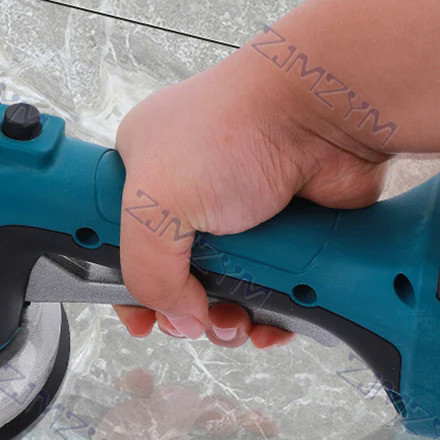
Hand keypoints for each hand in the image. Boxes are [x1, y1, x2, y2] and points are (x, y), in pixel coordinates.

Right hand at [114, 37, 390, 347]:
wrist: (320, 113)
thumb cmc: (234, 129)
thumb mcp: (155, 200)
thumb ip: (146, 268)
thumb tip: (178, 318)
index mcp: (143, 171)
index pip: (119, 241)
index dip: (127, 287)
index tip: (141, 321)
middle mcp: (188, 192)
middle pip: (175, 274)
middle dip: (186, 310)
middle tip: (198, 321)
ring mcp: (238, 213)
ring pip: (225, 290)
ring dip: (231, 319)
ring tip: (239, 324)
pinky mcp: (284, 232)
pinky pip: (273, 290)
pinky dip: (273, 315)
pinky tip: (273, 326)